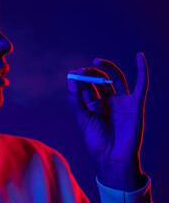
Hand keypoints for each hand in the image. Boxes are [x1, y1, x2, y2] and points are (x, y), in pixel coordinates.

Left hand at [67, 52, 148, 190]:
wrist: (112, 157)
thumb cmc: (95, 141)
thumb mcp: (82, 118)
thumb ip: (76, 100)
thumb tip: (70, 79)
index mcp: (94, 105)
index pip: (87, 87)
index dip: (80, 79)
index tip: (72, 72)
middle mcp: (108, 101)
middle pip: (100, 81)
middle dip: (90, 74)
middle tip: (82, 70)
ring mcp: (122, 102)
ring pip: (116, 79)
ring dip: (107, 68)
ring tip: (95, 61)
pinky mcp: (136, 104)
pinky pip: (142, 84)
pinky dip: (142, 70)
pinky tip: (139, 56)